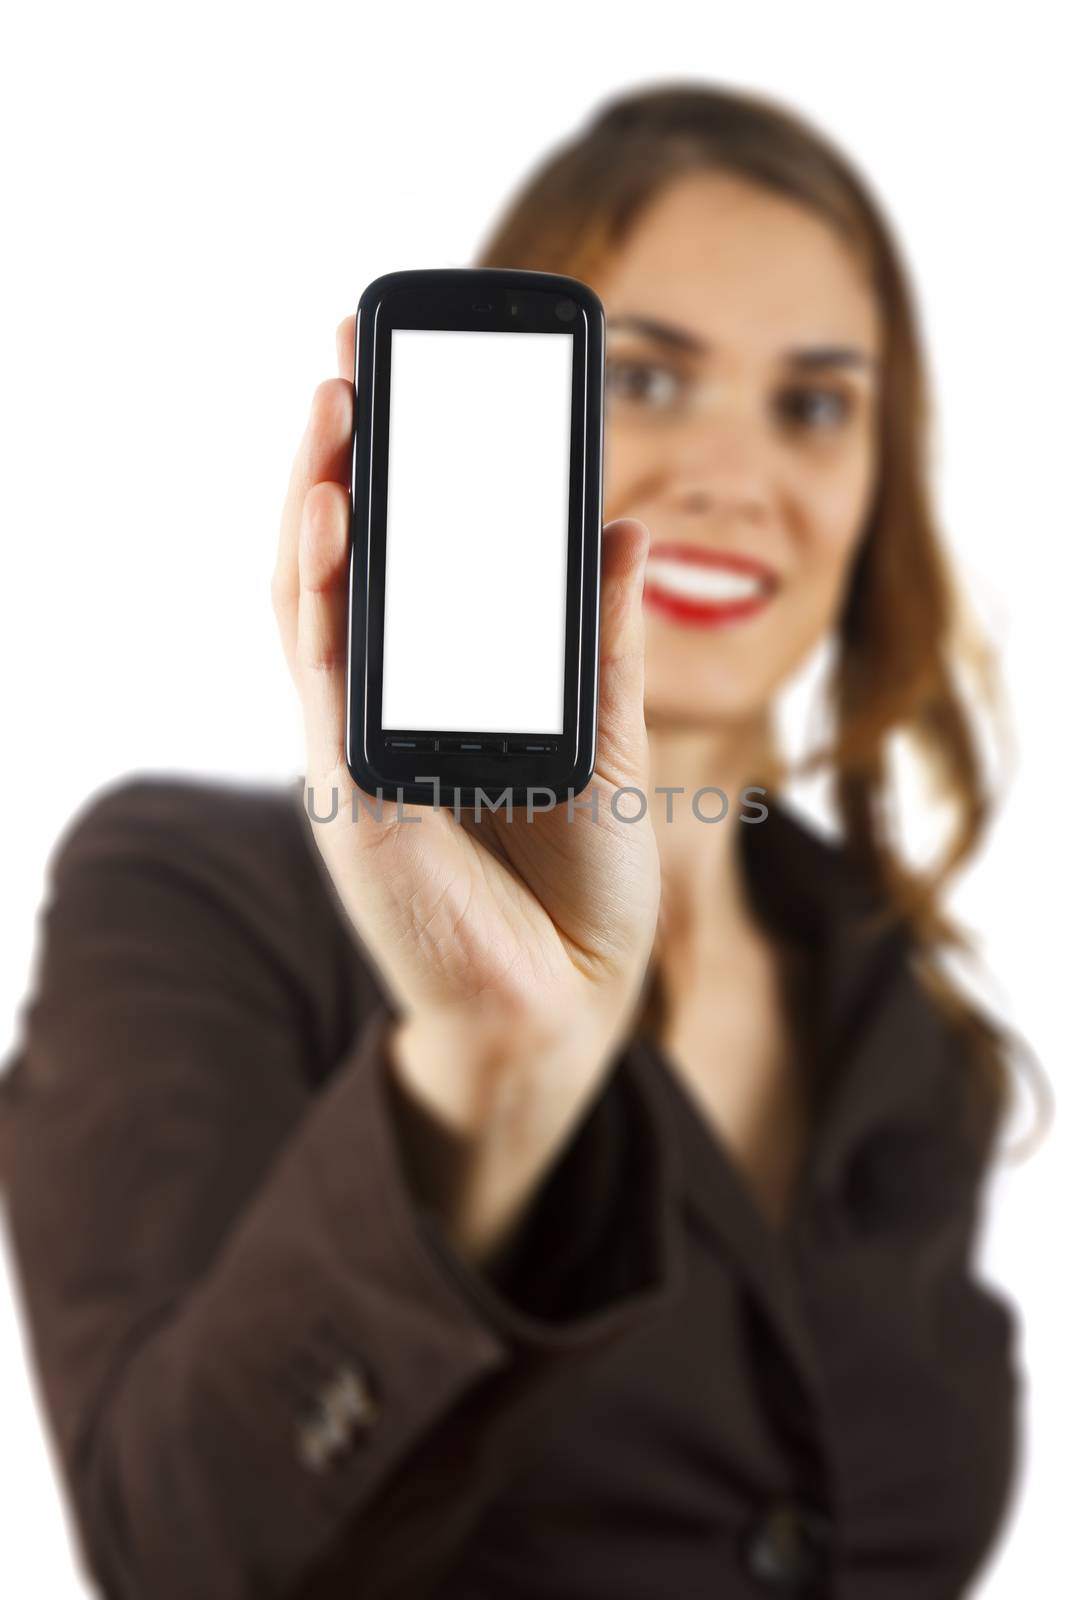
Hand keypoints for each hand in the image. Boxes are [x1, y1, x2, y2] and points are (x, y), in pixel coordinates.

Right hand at [271, 317, 659, 1258]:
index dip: (389, 471)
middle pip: (340, 562)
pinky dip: (319, 593)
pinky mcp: (349, 792)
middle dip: (337, 456)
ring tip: (333, 404)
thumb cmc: (576, 878)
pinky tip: (329, 514)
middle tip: (350, 355)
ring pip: (312, 605)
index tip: (401, 379)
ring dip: (314, 501)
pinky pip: (322, 678)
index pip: (399, 560)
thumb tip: (627, 528)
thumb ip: (603, 637)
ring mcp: (355, 746)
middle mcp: (382, 707)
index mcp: (439, 688)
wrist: (568, 998)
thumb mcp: (604, 736)